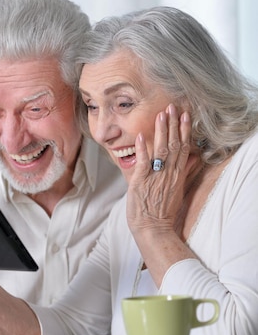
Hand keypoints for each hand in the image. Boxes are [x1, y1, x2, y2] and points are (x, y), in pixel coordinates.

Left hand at [127, 103, 193, 237]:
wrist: (152, 228)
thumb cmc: (162, 211)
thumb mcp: (178, 189)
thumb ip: (185, 172)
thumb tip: (194, 158)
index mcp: (178, 174)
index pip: (184, 148)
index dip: (184, 130)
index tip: (184, 115)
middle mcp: (169, 173)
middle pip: (174, 145)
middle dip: (173, 124)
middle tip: (172, 107)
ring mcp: (155, 177)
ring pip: (161, 150)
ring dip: (161, 131)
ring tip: (161, 115)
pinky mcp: (141, 181)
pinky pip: (143, 162)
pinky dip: (142, 149)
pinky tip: (141, 136)